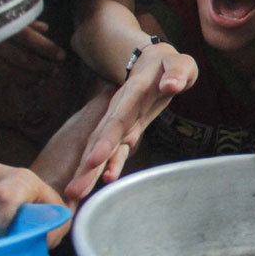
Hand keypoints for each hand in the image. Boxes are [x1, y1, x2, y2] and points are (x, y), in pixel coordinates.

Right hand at [0, 21, 65, 86]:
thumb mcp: (2, 4)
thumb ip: (23, 18)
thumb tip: (45, 29)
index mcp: (1, 22)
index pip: (31, 41)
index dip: (49, 50)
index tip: (62, 56)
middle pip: (22, 60)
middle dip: (42, 67)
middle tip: (54, 70)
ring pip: (6, 73)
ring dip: (26, 79)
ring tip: (40, 80)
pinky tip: (10, 82)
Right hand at [63, 44, 196, 201]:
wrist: (156, 62)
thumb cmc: (170, 64)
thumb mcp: (180, 63)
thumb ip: (176, 73)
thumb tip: (171, 86)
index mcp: (133, 93)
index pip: (117, 119)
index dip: (105, 140)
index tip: (93, 160)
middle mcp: (122, 110)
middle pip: (101, 140)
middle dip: (87, 166)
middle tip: (74, 190)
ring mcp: (122, 122)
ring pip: (102, 148)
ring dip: (90, 171)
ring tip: (76, 193)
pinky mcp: (128, 131)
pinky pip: (118, 150)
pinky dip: (112, 165)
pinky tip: (105, 181)